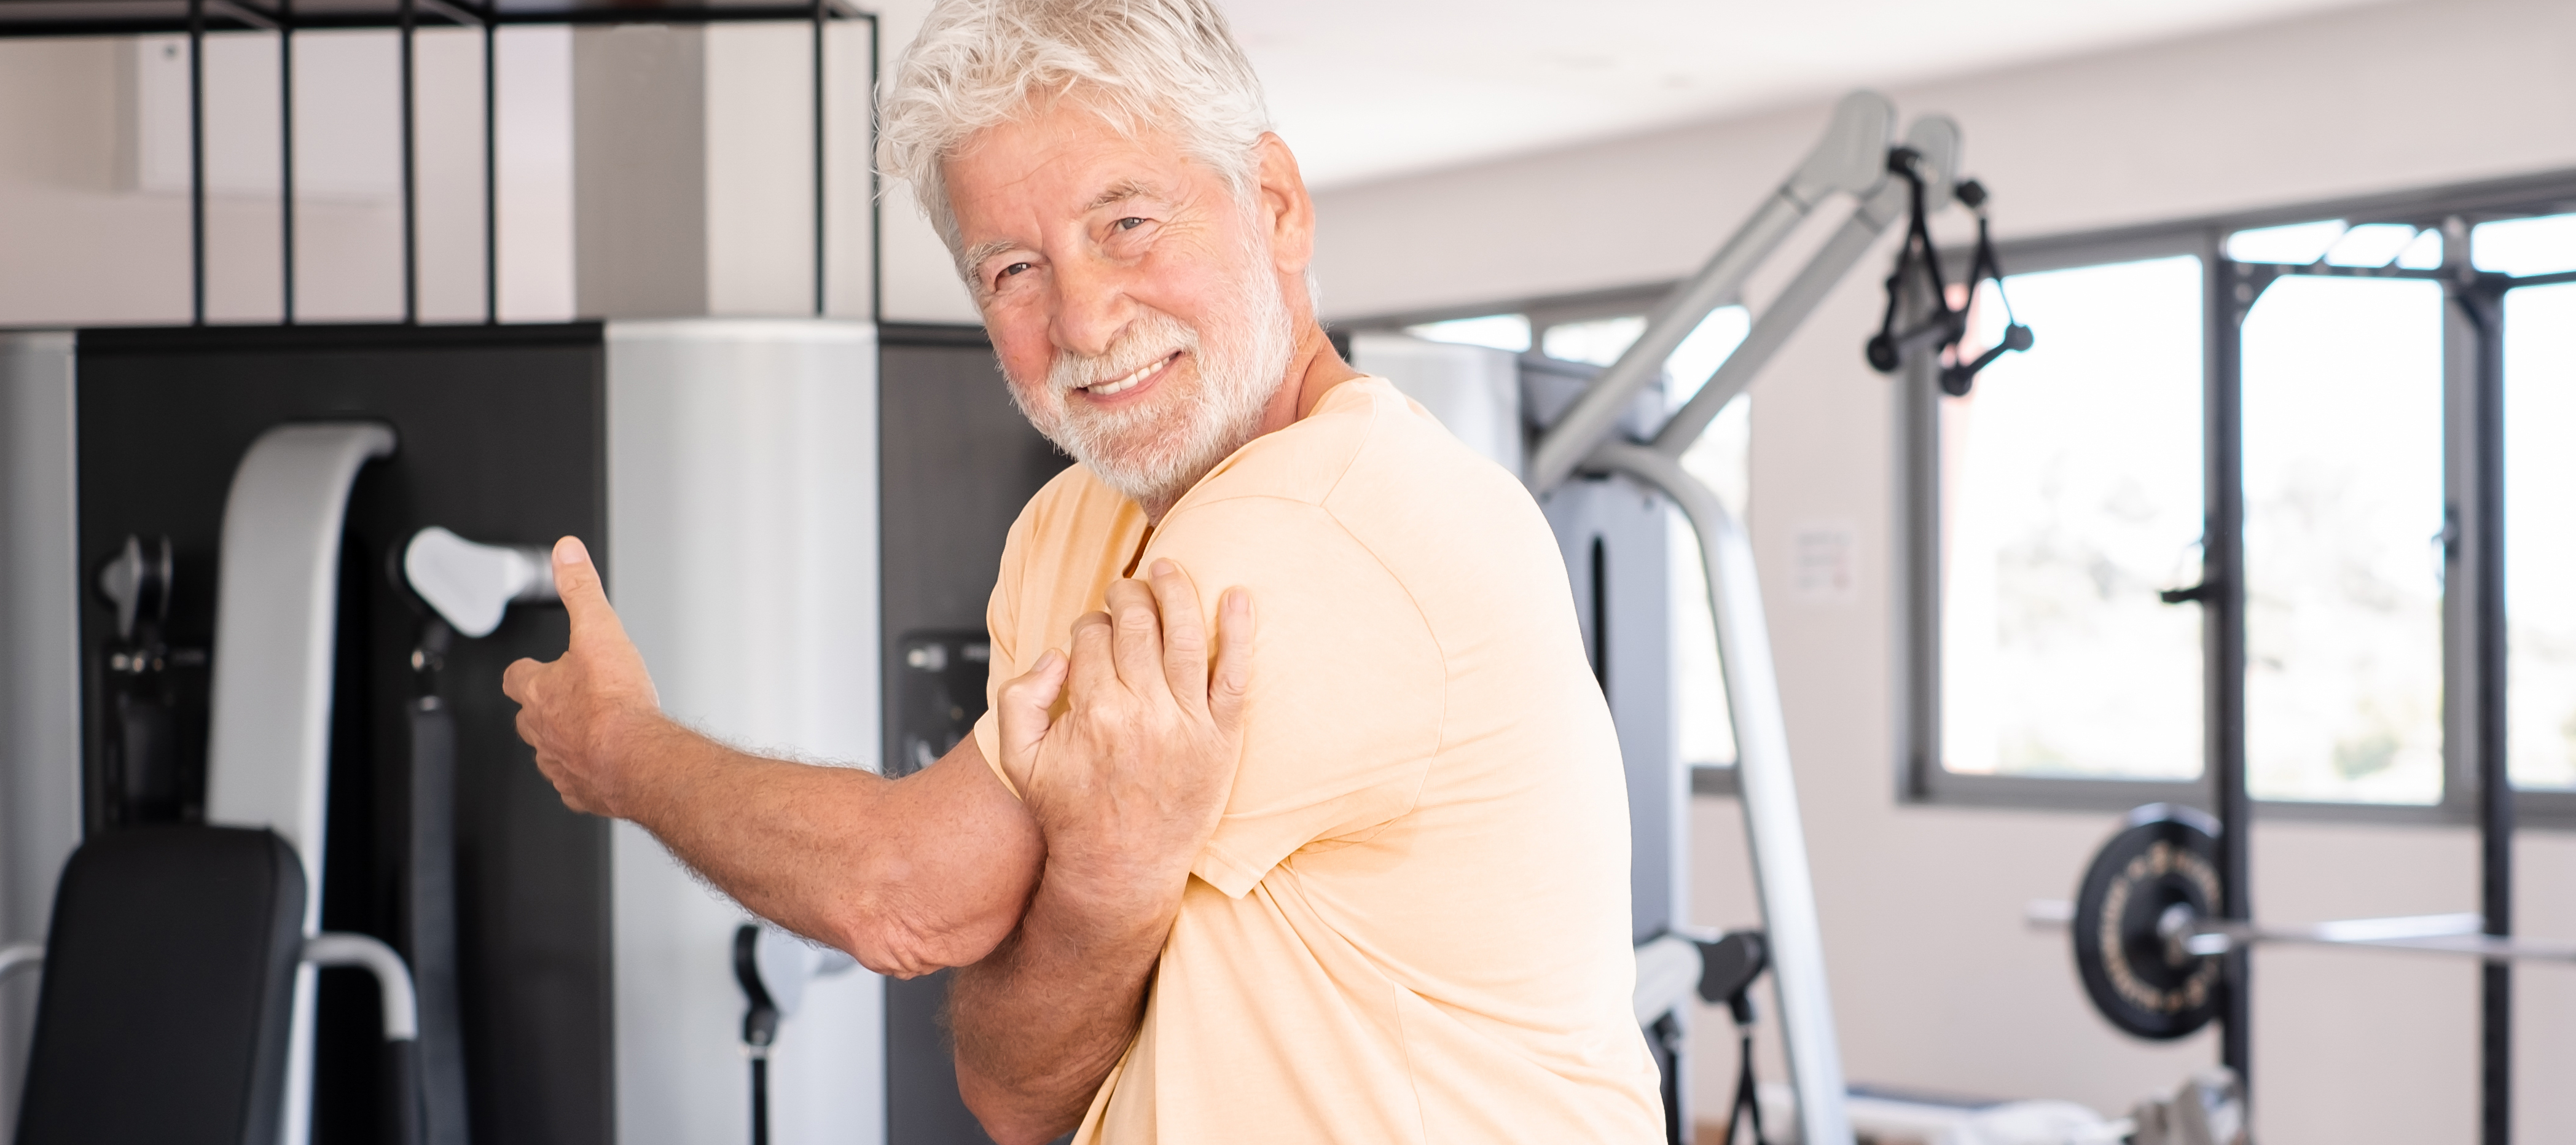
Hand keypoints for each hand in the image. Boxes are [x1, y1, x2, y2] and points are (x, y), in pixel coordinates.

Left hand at [501, 536, 666, 816]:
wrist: (638, 758)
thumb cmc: (617, 703)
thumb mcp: (599, 629)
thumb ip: (580, 588)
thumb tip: (565, 552)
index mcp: (540, 691)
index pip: (516, 677)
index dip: (526, 671)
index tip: (534, 668)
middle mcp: (542, 730)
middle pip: (528, 718)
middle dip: (542, 709)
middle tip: (565, 700)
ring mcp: (559, 764)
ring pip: (548, 753)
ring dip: (562, 743)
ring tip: (586, 734)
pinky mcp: (582, 792)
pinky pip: (574, 785)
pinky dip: (585, 776)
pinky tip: (603, 769)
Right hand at [994, 559, 1253, 905]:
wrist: (1122, 867)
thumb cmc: (1070, 811)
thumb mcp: (1017, 759)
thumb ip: (1018, 698)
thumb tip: (1057, 653)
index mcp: (1091, 710)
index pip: (1091, 635)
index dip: (1089, 623)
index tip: (1093, 631)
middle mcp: (1141, 710)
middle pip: (1136, 624)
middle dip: (1128, 594)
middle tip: (1127, 589)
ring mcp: (1186, 722)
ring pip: (1184, 634)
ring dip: (1176, 590)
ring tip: (1169, 569)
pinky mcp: (1221, 737)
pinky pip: (1235, 673)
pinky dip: (1239, 630)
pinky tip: (1238, 596)